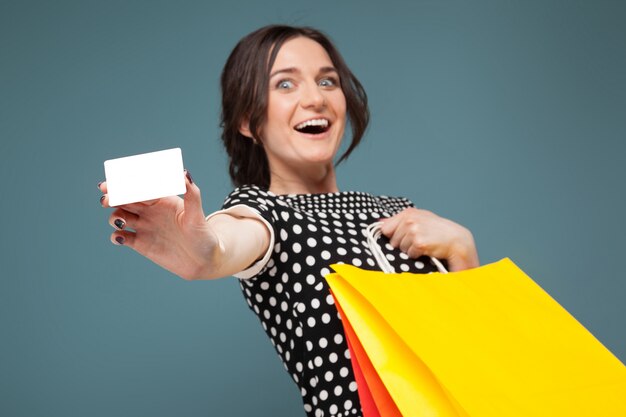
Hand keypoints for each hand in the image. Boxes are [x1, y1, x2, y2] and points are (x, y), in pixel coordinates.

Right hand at [98, 171, 219, 279]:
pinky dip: (116, 236)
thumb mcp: (197, 215)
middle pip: (126, 199)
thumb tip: (185, 173)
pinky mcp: (141, 244)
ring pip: (120, 215)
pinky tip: (121, 237)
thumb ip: (191, 194)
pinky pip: (121, 236)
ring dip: (115, 216)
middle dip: (113, 197)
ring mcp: (144, 226)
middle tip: (106, 199)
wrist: (204, 262)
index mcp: (162, 199)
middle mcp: (150, 210)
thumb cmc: (204, 236)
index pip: (140, 187)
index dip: (126, 183)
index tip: (114, 182)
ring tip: (122, 220)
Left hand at [380, 208, 478, 271]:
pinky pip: (409, 254)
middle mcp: (410, 219)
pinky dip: (416, 255)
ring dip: (410, 250)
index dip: (393, 236)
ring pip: (400, 248)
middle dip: (402, 244)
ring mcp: (414, 230)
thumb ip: (398, 220)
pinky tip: (427, 250)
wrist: (457, 240)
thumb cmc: (438, 231)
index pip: (385, 228)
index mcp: (408, 213)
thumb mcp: (419, 220)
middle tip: (419, 241)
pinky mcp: (419, 242)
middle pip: (392, 240)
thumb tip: (379, 222)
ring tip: (424, 245)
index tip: (402, 237)